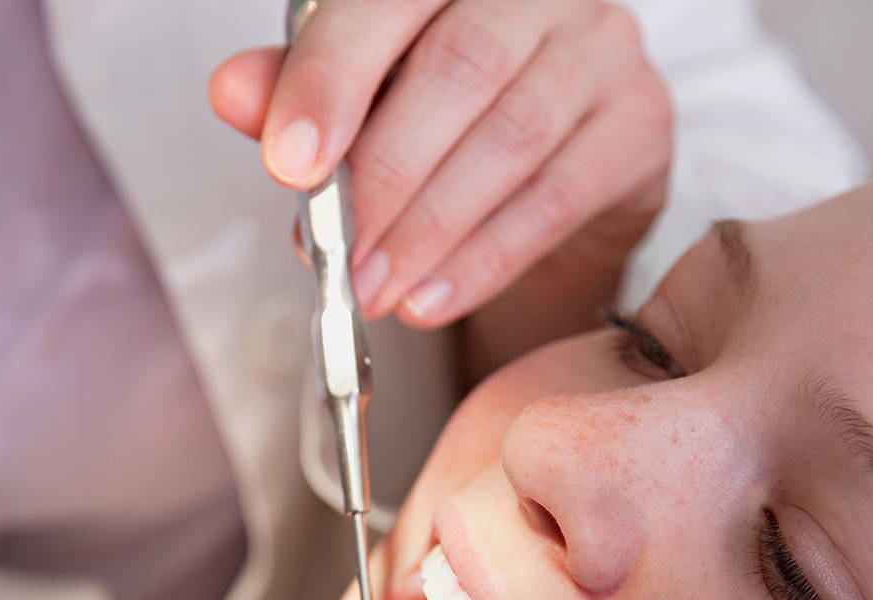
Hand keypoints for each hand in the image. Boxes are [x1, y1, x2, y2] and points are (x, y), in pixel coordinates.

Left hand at [210, 0, 671, 329]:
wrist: (549, 173)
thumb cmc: (443, 123)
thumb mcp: (359, 101)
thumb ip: (298, 90)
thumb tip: (232, 91)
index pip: (387, 2)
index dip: (332, 79)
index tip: (288, 164)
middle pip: (461, 69)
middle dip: (384, 176)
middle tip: (337, 254)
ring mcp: (601, 50)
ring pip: (512, 138)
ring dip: (428, 229)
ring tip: (372, 288)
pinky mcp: (639, 125)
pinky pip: (558, 198)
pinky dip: (483, 259)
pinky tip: (430, 298)